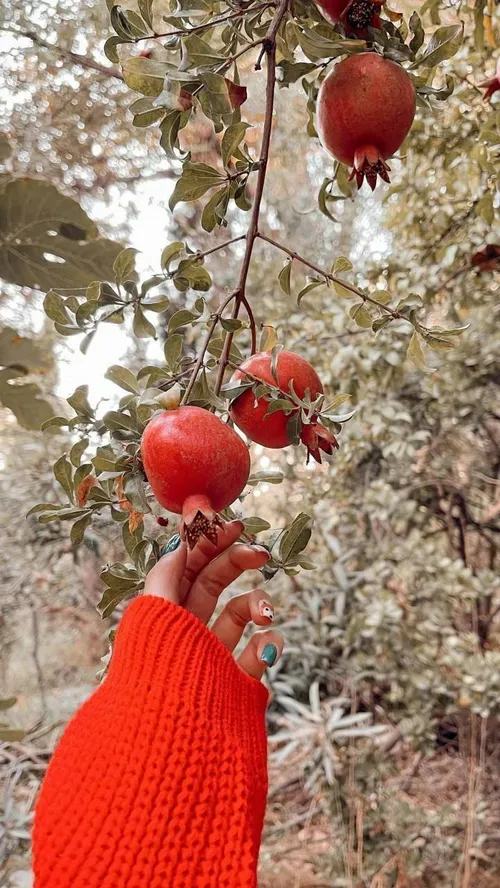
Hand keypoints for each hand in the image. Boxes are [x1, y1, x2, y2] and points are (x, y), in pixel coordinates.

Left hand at [144, 520, 283, 679]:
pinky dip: (269, 645)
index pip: (186, 567)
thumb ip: (168, 572)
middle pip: (214, 583)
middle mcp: (187, 631)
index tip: (235, 524)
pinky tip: (268, 644)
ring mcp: (213, 656)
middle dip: (237, 563)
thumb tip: (181, 536)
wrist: (179, 740)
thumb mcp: (156, 612)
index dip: (208, 543)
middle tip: (262, 552)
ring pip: (241, 614)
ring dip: (258, 604)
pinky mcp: (235, 681)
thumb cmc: (161, 672)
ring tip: (266, 613)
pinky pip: (259, 654)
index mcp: (163, 613)